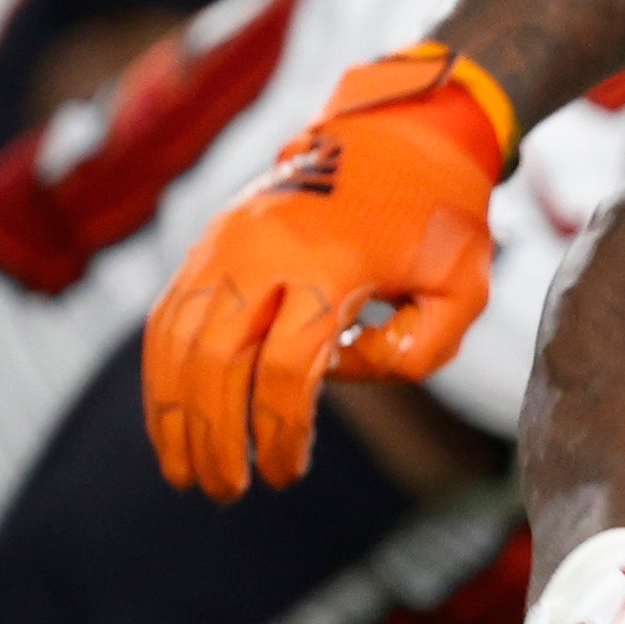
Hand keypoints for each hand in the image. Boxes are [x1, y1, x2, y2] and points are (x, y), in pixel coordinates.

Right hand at [143, 44, 520, 497]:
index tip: (288, 473)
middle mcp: (262, 249)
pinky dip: (161, 371)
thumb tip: (339, 375)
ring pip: (175, 340)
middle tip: (228, 491)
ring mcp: (225, 242)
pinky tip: (168, 417)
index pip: (288, 368)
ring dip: (173, 413)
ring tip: (186, 472)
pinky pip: (167, 314)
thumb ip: (416, 350)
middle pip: (217, 360)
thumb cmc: (441, 216)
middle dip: (216, 436)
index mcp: (329, 262)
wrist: (399, 132)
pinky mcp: (208, 243)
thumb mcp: (463, 286)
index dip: (283, 431)